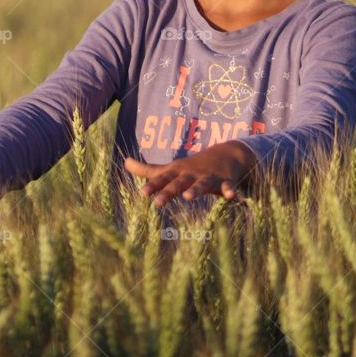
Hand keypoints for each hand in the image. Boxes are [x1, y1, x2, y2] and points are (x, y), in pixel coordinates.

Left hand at [124, 140, 258, 207]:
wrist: (226, 153)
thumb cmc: (193, 166)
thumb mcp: (171, 168)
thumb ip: (148, 170)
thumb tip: (125, 162)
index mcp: (178, 173)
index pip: (162, 179)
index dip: (153, 185)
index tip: (143, 193)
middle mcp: (191, 174)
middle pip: (179, 183)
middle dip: (169, 192)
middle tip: (158, 203)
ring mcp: (209, 177)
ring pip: (201, 184)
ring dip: (195, 190)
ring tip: (188, 197)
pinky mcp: (226, 180)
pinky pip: (228, 186)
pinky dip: (229, 190)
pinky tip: (231, 196)